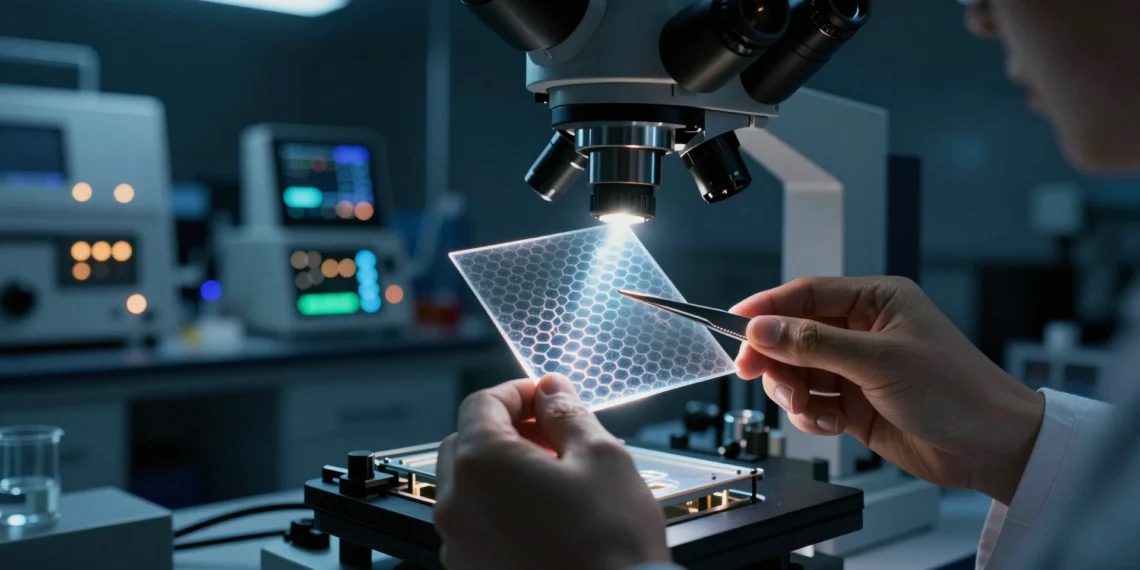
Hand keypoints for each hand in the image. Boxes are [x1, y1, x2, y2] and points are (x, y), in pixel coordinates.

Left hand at [433, 374, 669, 569]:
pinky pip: (475, 526)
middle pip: (467, 443)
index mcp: (482, 463)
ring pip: (468, 487)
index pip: (482, 403)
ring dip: (502, 472)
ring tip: (553, 482)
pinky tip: (543, 519)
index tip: (546, 398)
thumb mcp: (602, 457)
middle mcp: (456, 503)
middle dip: (506, 431)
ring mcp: (458, 544)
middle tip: (553, 437)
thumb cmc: (610, 543)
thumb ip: (567, 414)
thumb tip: (550, 391)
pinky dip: (500, 511)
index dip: (517, 392)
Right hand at [732, 277, 1044, 504]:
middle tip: (754, 374)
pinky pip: (812, 403)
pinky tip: (831, 424)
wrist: (991, 447)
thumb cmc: (957, 391)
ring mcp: (857, 369)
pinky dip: (812, 415)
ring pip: (797, 372)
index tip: (735, 324)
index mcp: (876, 301)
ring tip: (810, 409)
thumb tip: (763, 329)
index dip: (767, 308)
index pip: (806, 294)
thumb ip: (815, 343)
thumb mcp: (879, 360)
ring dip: (794, 393)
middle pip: (793, 336)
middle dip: (775, 358)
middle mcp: (863, 332)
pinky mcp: (855, 404)